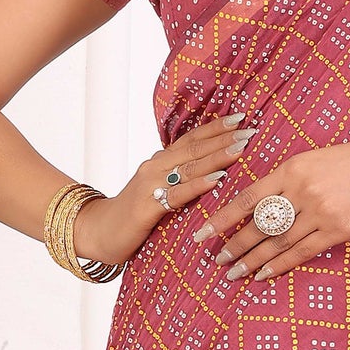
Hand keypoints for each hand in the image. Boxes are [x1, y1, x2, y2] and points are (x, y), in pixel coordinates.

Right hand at [74, 112, 257, 268]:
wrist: (98, 232)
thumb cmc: (134, 215)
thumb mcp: (159, 191)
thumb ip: (180, 180)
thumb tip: (214, 174)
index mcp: (161, 162)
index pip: (192, 139)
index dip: (216, 128)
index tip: (241, 118)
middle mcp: (156, 166)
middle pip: (195, 147)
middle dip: (224, 137)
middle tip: (250, 129)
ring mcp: (151, 184)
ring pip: (190, 166)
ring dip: (218, 155)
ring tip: (241, 147)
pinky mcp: (148, 206)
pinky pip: (178, 193)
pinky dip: (199, 184)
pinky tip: (218, 179)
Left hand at [194, 138, 349, 283]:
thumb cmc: (349, 162)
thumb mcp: (311, 160)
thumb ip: (284, 180)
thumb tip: (256, 205)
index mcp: (291, 169)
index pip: (246, 198)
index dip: (221, 219)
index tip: (201, 234)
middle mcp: (301, 191)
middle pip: (259, 225)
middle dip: (234, 246)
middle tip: (217, 261)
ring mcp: (319, 212)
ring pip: (277, 241)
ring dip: (253, 260)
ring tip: (234, 274)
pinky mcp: (337, 230)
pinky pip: (302, 251)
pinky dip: (280, 265)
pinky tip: (264, 275)